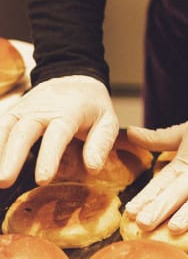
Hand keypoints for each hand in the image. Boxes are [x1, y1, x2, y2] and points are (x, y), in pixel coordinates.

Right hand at [0, 75, 118, 187]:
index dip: (49, 156)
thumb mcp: (108, 120)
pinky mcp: (12, 113)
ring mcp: (23, 109)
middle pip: (23, 131)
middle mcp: (41, 109)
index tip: (43, 179)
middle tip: (4, 181)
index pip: (57, 134)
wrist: (73, 77)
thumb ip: (101, 143)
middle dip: (12, 156)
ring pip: (5, 127)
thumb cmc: (92, 106)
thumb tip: (92, 168)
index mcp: (68, 111)